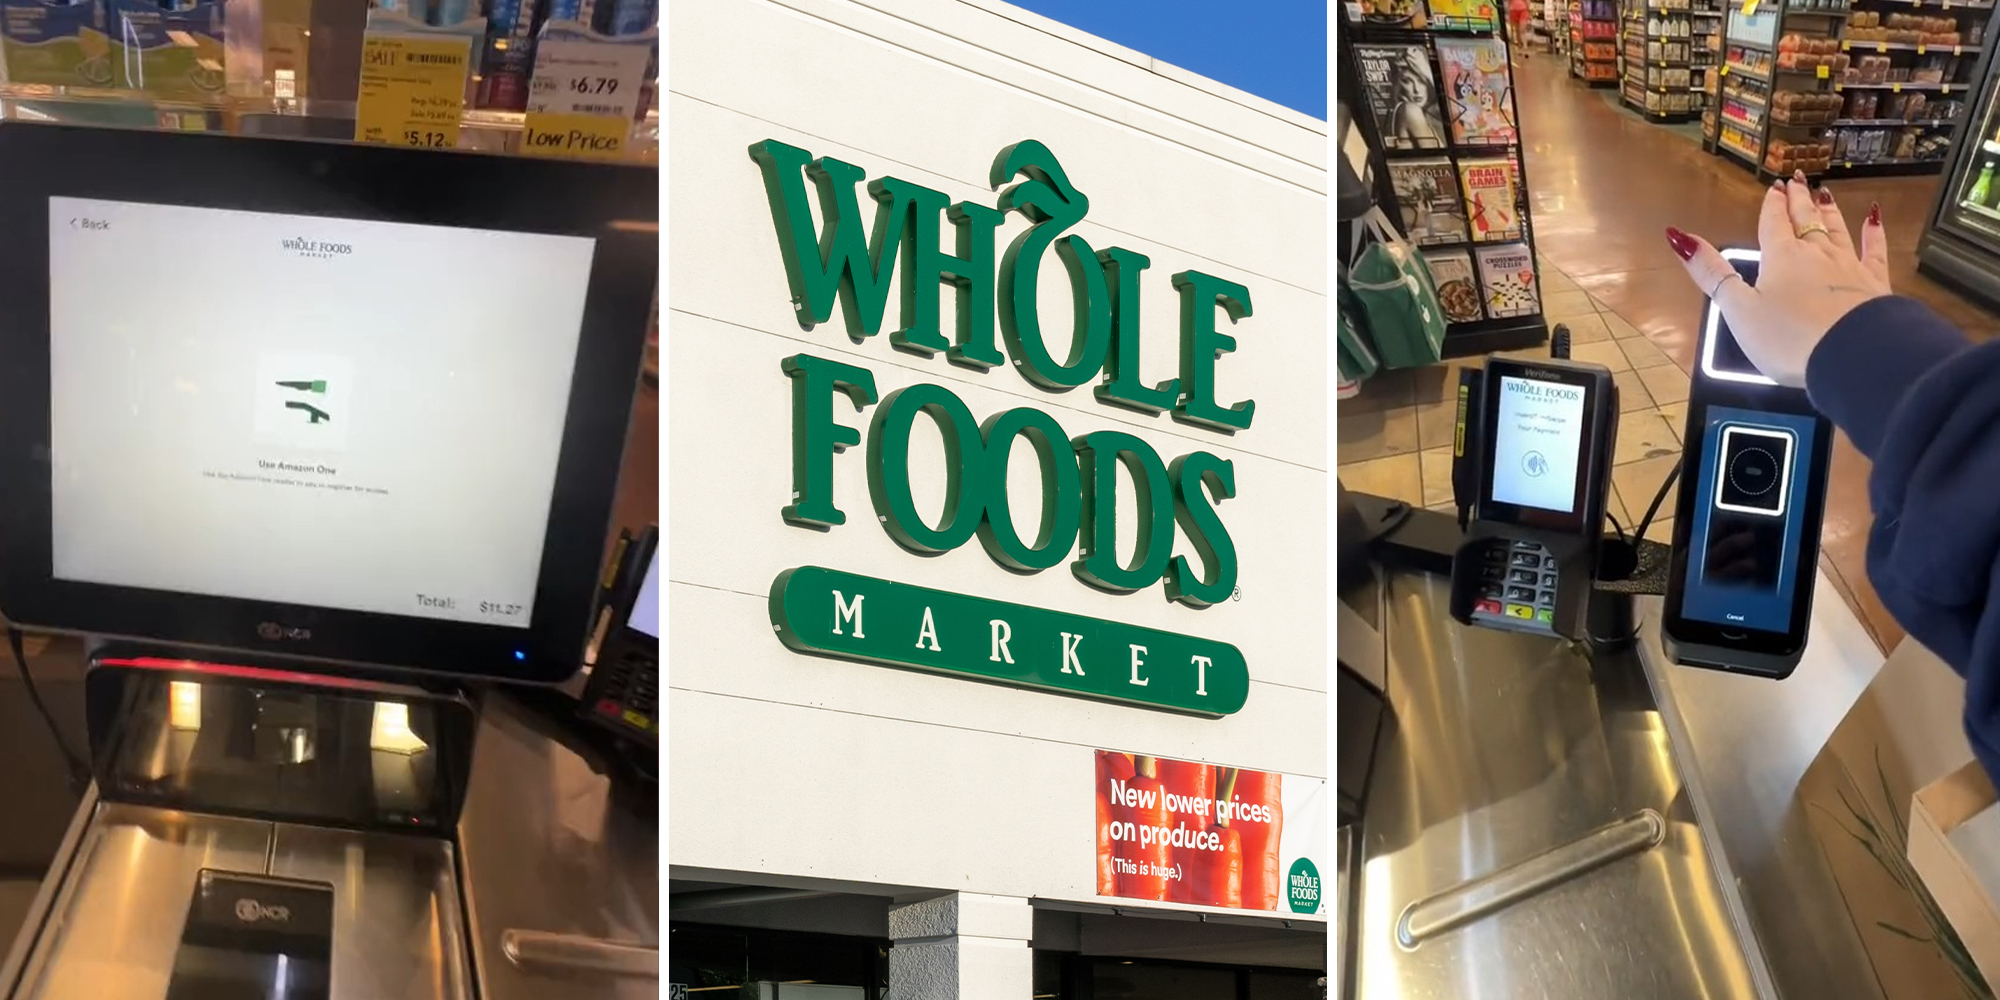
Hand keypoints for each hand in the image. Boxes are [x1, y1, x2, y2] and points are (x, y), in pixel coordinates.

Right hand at [1665, 172, 1892, 385]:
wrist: (1852, 354)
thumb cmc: (1789, 337)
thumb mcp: (1739, 309)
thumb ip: (1712, 274)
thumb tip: (1679, 237)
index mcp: (1781, 258)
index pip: (1773, 225)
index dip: (1771, 207)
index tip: (1773, 189)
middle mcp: (1816, 254)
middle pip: (1805, 220)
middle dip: (1798, 200)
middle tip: (1797, 181)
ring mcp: (1849, 266)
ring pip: (1837, 229)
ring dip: (1828, 210)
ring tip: (1824, 193)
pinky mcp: (1874, 283)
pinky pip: (1874, 250)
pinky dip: (1873, 232)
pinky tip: (1875, 218)